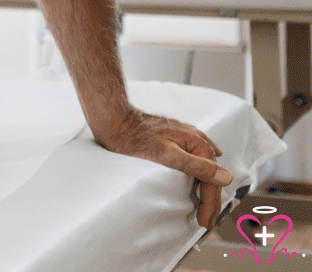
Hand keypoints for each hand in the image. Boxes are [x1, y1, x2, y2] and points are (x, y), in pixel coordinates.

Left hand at [94, 107, 230, 227]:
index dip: (210, 206)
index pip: (211, 183)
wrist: (116, 119)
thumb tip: (226, 177)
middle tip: (206, 221)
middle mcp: (197, 139)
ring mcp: (187, 136)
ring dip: (207, 187)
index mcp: (199, 146)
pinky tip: (205, 171)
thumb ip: (197, 166)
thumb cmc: (137, 139)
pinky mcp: (176, 136)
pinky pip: (197, 156)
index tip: (205, 224)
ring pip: (205, 166)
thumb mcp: (167, 155)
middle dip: (210, 200)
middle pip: (210, 175)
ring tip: (206, 204)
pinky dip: (202, 170)